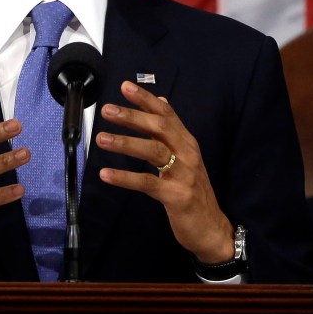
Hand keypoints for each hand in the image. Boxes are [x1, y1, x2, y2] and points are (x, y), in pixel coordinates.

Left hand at [96, 81, 235, 263]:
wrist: (211, 227)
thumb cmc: (192, 190)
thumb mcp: (185, 156)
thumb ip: (171, 130)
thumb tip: (161, 100)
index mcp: (187, 142)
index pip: (166, 113)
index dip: (145, 99)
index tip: (125, 86)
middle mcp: (187, 153)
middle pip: (159, 127)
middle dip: (132, 116)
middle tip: (107, 110)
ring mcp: (184, 174)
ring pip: (153, 151)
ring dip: (126, 143)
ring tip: (102, 139)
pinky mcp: (176, 196)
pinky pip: (148, 183)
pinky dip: (125, 178)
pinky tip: (106, 174)